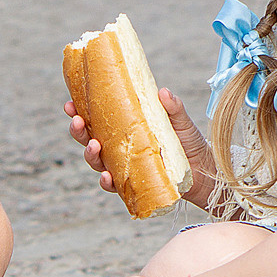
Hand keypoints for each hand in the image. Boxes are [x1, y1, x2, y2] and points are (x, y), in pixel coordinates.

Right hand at [66, 87, 216, 199]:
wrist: (205, 172)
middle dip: (78, 131)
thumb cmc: (190, 143)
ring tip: (94, 145)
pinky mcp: (132, 185)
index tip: (70, 103)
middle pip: (88, 139)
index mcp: (124, 128)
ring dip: (89, 154)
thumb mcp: (180, 121)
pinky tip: (106, 175)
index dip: (80, 111)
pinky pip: (113, 185)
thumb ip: (172, 107)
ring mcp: (123, 166)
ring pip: (96, 161)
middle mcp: (119, 147)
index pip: (96, 118)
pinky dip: (106, 181)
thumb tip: (162, 91)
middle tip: (77, 121)